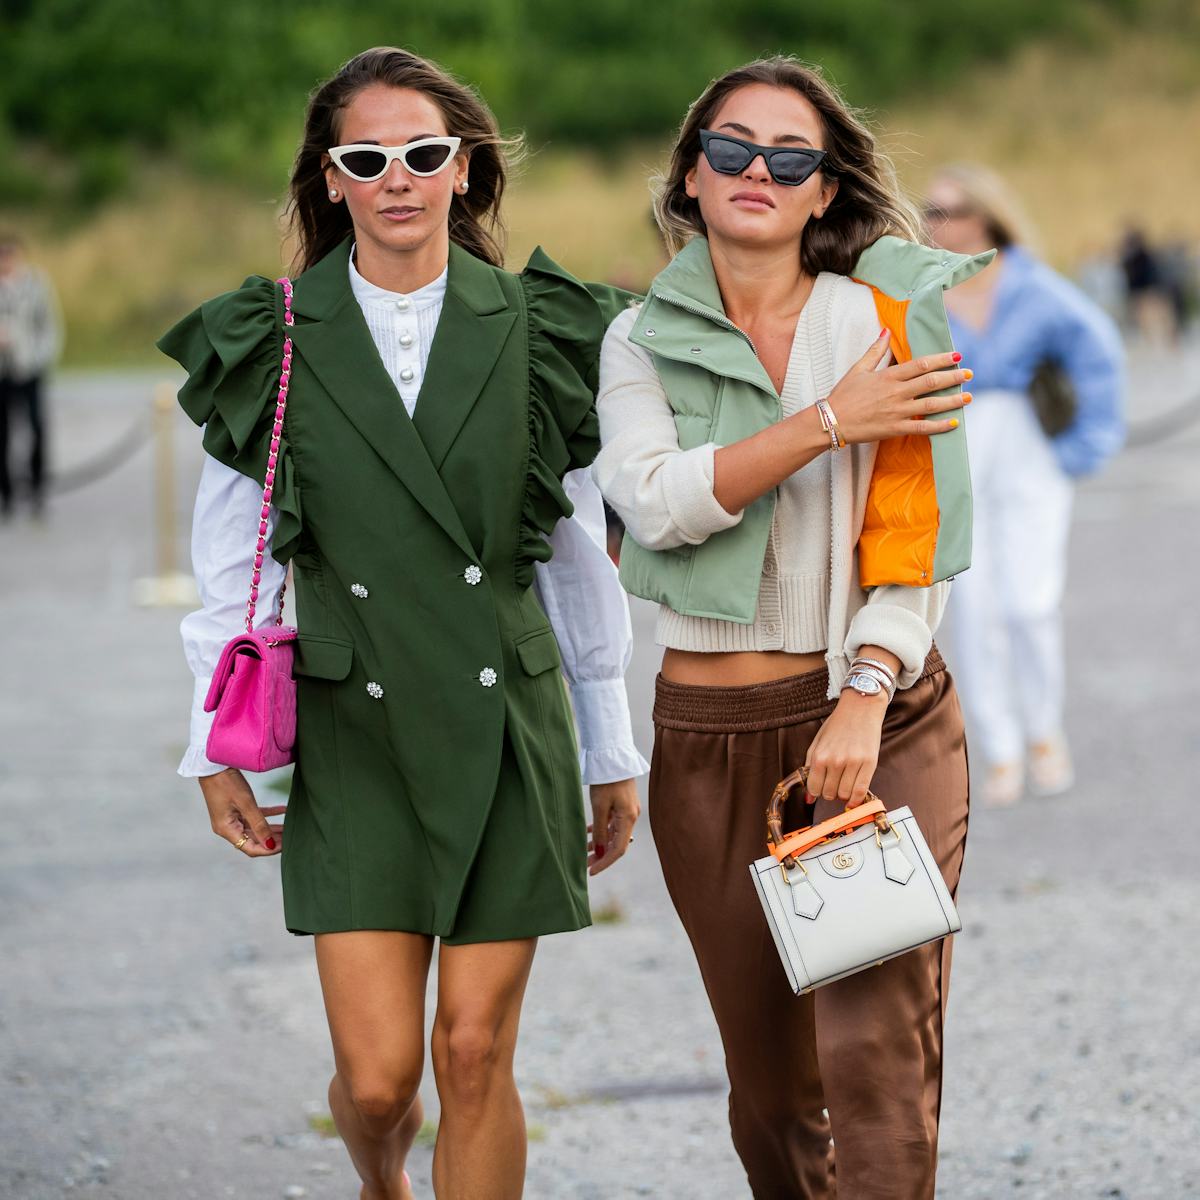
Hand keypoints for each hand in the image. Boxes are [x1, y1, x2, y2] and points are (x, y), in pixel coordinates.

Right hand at [197, 768, 284, 856]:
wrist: (214, 762)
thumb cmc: (226, 782)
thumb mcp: (246, 803)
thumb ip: (259, 824)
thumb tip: (270, 844)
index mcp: (226, 829)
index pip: (250, 848)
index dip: (268, 849)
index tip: (285, 846)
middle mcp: (228, 827)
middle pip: (253, 839)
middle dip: (272, 839)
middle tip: (291, 838)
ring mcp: (231, 817)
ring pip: (255, 828)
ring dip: (272, 827)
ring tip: (290, 827)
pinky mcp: (236, 807)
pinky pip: (254, 815)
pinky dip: (268, 813)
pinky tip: (283, 810)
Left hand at [587, 778, 640, 875]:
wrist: (613, 757)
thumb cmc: (607, 781)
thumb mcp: (600, 807)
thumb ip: (601, 831)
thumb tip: (600, 852)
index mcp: (628, 819)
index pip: (618, 850)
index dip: (605, 862)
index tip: (591, 871)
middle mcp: (631, 817)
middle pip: (616, 843)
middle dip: (601, 855)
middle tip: (585, 864)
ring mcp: (627, 811)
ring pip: (613, 833)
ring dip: (600, 843)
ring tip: (584, 850)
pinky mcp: (621, 805)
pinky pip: (612, 823)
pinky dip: (601, 830)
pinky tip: (588, 833)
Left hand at [803, 689, 887, 807]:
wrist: (860, 708)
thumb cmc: (837, 725)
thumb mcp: (817, 742)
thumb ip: (809, 769)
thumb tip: (808, 799)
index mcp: (819, 756)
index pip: (814, 789)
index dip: (816, 791)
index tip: (821, 786)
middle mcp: (835, 761)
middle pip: (829, 794)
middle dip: (830, 792)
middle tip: (834, 783)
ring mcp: (853, 763)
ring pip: (845, 795)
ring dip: (843, 795)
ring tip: (845, 783)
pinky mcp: (870, 763)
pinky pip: (861, 791)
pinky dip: (857, 799)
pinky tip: (854, 796)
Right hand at [826, 333, 971, 444]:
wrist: (830, 421)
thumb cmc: (843, 395)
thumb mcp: (858, 369)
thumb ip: (875, 351)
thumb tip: (886, 331)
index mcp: (888, 376)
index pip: (920, 365)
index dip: (940, 359)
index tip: (956, 356)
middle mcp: (896, 393)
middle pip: (931, 382)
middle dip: (953, 378)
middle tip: (969, 374)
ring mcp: (896, 412)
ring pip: (931, 405)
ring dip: (952, 400)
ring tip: (968, 397)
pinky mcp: (894, 429)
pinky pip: (922, 428)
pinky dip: (939, 426)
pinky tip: (954, 423)